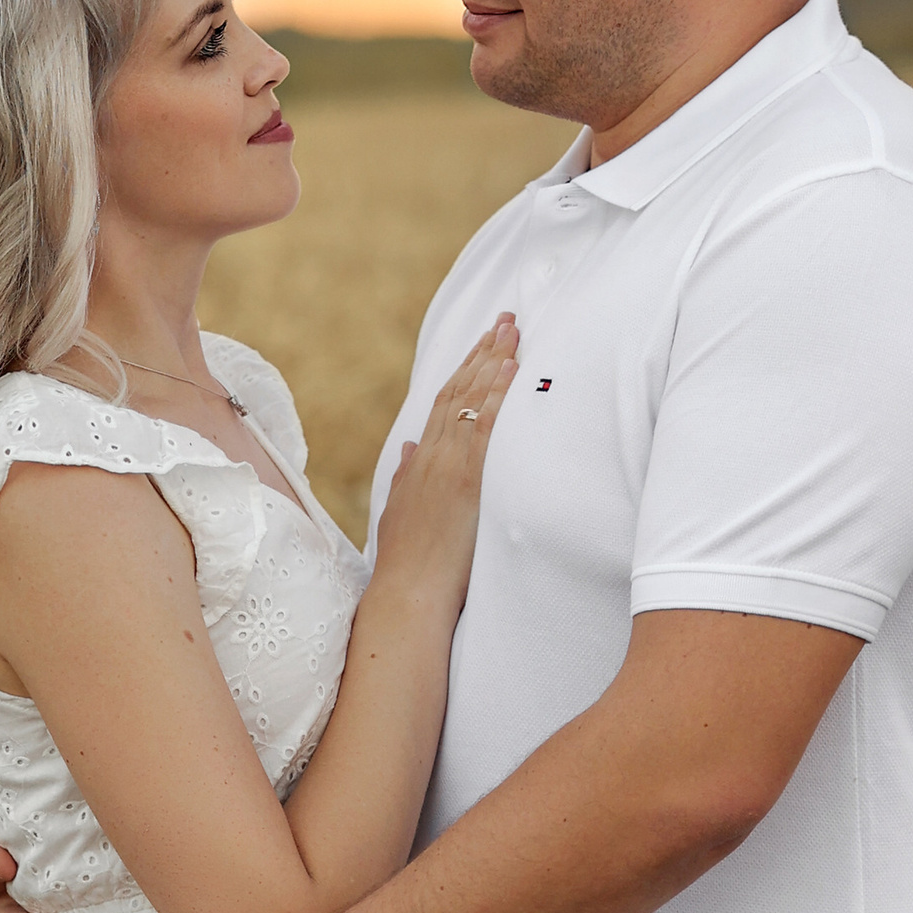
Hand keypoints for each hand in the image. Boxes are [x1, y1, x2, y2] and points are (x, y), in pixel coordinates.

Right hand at [371, 317, 517, 614]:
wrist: (407, 593)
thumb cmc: (406, 564)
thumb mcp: (398, 513)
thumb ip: (404, 477)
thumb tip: (409, 448)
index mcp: (418, 463)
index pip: (443, 402)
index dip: (464, 368)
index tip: (483, 343)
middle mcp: (431, 456)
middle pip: (459, 390)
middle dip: (483, 351)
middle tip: (506, 319)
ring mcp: (448, 466)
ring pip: (472, 401)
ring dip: (494, 362)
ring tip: (514, 330)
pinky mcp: (465, 481)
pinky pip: (485, 429)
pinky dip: (498, 396)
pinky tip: (511, 371)